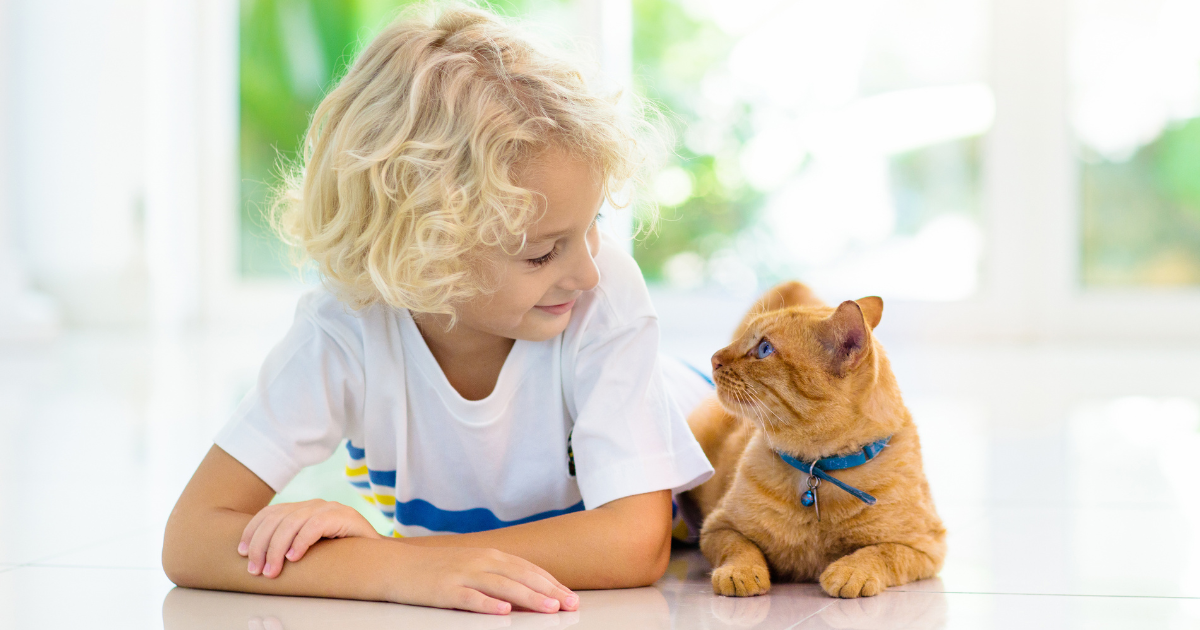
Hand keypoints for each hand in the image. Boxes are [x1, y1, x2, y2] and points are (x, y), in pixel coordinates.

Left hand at [238, 499, 381, 577]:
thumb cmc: (340, 555)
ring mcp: (330, 508)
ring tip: (272, 570)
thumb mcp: (309, 546)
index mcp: (303, 509)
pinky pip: (316, 525)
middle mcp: (314, 505)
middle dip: (261, 545)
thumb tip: (254, 558)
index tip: (240, 552)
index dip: (252, 530)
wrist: (378, 555)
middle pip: (277, 518)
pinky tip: (294, 558)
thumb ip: (289, 543)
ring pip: (292, 522)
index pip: (270, 513)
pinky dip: (302, 541)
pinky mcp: (344, 517)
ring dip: (277, 548)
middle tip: (255, 570)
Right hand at [392, 545, 578, 614]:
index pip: (528, 569)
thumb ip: (498, 576)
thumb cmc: (437, 569)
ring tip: (549, 608)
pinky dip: (487, 604)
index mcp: (489, 555)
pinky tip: (503, 612)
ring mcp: (462, 574)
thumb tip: (528, 595)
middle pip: (521, 576)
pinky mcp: (444, 590)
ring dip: (528, 597)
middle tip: (571, 604)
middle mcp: (480, 561)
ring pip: (502, 586)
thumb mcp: (471, 567)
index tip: (571, 597)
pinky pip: (469, 598)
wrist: (395, 565)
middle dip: (549, 591)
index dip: (552, 583)